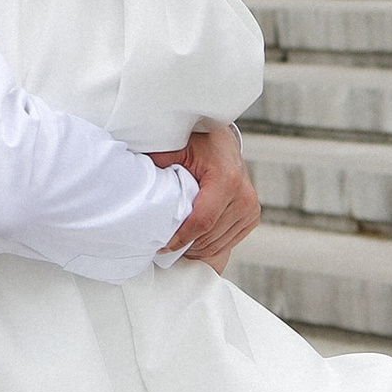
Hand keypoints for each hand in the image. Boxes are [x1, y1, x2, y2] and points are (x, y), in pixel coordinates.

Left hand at [152, 118, 258, 272]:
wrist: (225, 143)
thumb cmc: (202, 145)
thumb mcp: (179, 149)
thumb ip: (161, 162)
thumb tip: (139, 179)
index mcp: (226, 181)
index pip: (202, 222)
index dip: (181, 238)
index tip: (163, 246)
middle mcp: (243, 196)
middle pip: (209, 237)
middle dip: (185, 245)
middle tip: (164, 245)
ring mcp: (250, 208)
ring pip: (218, 244)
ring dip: (196, 248)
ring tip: (178, 243)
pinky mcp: (251, 216)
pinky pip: (228, 242)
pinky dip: (209, 245)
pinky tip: (195, 239)